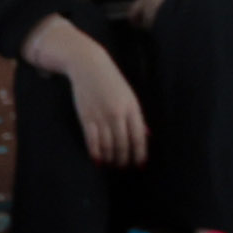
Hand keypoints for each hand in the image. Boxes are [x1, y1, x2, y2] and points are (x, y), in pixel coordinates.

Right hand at [65, 44, 148, 166]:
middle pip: (123, 144)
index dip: (140, 153)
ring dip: (111, 158)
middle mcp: (117, 114)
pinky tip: (98, 158)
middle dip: (124, 159)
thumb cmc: (111, 81)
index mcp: (132, 107)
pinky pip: (92, 142)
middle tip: (123, 166)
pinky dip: (96, 153)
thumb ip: (137, 116)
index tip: (139, 163)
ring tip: (111, 162)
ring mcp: (101, 116)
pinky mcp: (86, 118)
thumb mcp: (129, 96)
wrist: (88, 66)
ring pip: (108, 146)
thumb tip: (145, 136)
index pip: (139, 137)